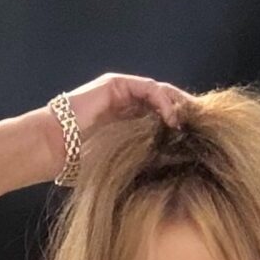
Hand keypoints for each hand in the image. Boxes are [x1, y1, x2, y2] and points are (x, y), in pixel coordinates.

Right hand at [40, 72, 191, 176]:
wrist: (53, 148)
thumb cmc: (79, 164)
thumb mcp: (122, 164)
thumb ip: (143, 161)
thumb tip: (173, 176)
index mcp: (129, 123)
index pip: (162, 119)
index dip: (181, 126)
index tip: (201, 140)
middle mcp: (126, 104)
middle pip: (165, 103)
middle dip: (186, 113)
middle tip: (206, 127)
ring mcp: (121, 92)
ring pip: (160, 92)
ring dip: (178, 105)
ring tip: (193, 121)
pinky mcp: (116, 84)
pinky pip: (147, 88)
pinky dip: (163, 100)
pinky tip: (172, 117)